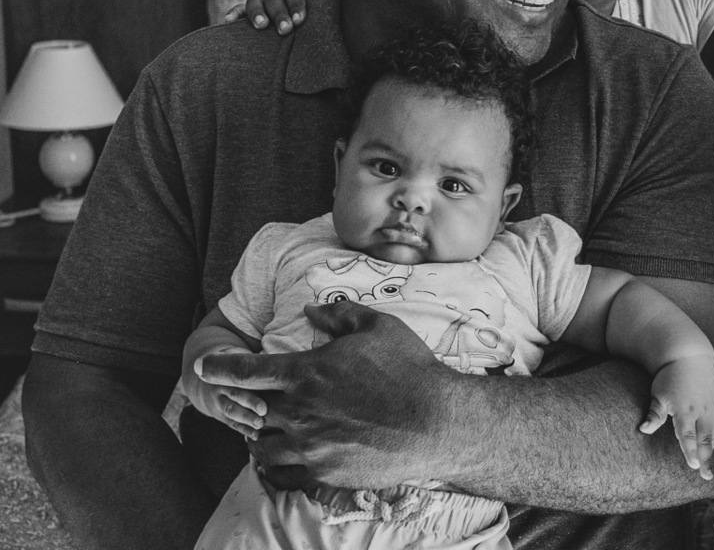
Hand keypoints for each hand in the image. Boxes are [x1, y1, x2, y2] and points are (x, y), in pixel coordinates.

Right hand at [186, 350, 266, 439]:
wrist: (205, 378)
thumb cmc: (238, 363)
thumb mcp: (240, 356)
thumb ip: (257, 360)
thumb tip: (277, 362)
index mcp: (229, 369)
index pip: (239, 376)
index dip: (250, 384)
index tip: (263, 394)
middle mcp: (222, 385)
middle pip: (236, 394)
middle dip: (249, 403)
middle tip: (264, 411)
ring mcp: (219, 401)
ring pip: (231, 411)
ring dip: (246, 419)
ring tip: (260, 425)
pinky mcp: (220, 414)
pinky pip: (231, 422)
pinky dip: (243, 429)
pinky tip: (256, 436)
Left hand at [196, 300, 455, 489]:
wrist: (436, 422)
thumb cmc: (409, 369)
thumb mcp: (378, 326)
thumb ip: (339, 315)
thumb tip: (311, 311)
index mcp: (306, 372)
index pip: (247, 371)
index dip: (221, 367)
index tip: (203, 367)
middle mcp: (298, 412)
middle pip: (252, 412)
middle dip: (250, 407)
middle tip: (258, 404)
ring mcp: (309, 447)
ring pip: (262, 447)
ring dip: (262, 437)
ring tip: (272, 433)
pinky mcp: (323, 473)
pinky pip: (283, 476)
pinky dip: (278, 467)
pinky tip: (287, 460)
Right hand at [222, 0, 337, 33]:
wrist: (313, 7)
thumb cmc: (322, 2)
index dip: (296, 6)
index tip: (300, 21)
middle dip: (279, 14)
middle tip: (286, 30)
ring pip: (255, 1)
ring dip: (256, 13)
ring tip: (261, 26)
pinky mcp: (253, 10)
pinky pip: (240, 9)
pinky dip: (234, 13)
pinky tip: (228, 21)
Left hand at [639, 355, 713, 480]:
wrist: (688, 354)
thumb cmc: (669, 376)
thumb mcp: (659, 394)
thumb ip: (654, 414)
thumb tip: (642, 429)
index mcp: (684, 409)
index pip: (687, 435)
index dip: (690, 451)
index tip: (692, 466)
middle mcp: (701, 409)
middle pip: (705, 438)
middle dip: (706, 458)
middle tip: (706, 476)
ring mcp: (713, 405)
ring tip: (713, 467)